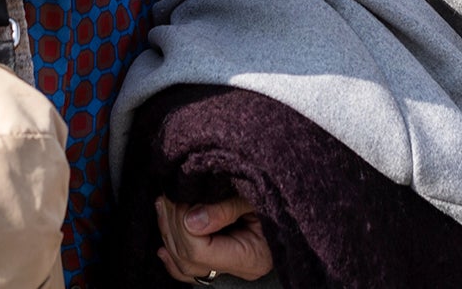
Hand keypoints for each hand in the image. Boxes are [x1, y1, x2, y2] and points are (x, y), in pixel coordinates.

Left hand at [154, 195, 272, 282]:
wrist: (298, 197)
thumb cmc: (282, 192)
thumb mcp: (257, 195)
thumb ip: (226, 208)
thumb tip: (189, 219)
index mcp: (252, 257)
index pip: (200, 252)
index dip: (183, 224)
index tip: (182, 196)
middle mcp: (238, 269)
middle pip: (187, 259)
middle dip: (171, 224)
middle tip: (169, 193)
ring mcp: (229, 269)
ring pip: (184, 264)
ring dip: (169, 232)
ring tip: (165, 203)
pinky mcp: (221, 261)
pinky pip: (190, 268)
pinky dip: (174, 251)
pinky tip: (164, 241)